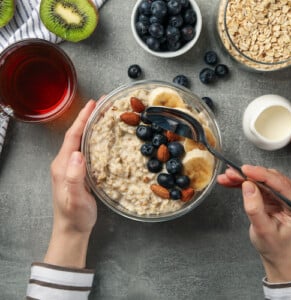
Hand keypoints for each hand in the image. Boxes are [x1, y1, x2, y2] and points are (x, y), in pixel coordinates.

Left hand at [44, 100, 96, 268]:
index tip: (92, 104)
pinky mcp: (77, 170)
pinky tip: (102, 136)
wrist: (72, 229)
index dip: (82, 119)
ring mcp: (70, 166)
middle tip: (101, 104)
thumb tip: (77, 154)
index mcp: (62, 165)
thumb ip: (74, 177)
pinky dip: (93, 138)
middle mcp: (65, 162)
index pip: (72, 136)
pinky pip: (85, 149)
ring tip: (103, 115)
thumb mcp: (74, 199)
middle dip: (87, 117)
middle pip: (76, 134)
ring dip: (90, 126)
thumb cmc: (75, 216)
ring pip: (81, 140)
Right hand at [218, 165, 290, 282]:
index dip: (261, 174)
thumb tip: (248, 187)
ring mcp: (280, 196)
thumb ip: (255, 209)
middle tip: (230, 174)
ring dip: (242, 177)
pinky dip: (241, 183)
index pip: (279, 184)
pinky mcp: (270, 196)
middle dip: (247, 174)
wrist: (277, 256)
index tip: (244, 170)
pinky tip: (229, 181)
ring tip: (226, 177)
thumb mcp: (263, 230)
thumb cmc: (276, 247)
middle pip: (268, 178)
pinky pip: (255, 185)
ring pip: (260, 179)